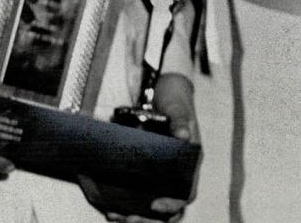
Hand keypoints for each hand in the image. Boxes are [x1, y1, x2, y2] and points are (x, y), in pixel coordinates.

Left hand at [82, 73, 198, 222]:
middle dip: (150, 220)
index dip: (174, 204)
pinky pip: (137, 197)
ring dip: (136, 217)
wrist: (162, 91)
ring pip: (152, 210)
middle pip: (168, 211)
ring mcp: (160, 177)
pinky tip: (110, 209)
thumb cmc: (174, 101)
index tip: (157, 204)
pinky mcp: (145, 175)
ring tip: (116, 217)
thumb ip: (181, 120)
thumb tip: (184, 135)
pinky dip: (125, 207)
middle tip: (130, 220)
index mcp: (190, 163)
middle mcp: (176, 175)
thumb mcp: (178, 107)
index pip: (186, 193)